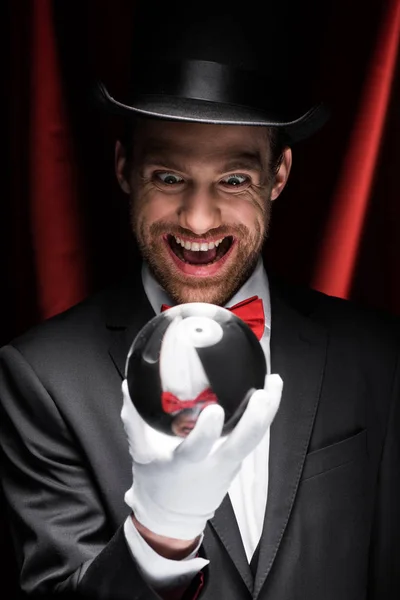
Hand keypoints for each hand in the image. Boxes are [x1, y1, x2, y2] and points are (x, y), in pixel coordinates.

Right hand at [121, 374, 282, 539]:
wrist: (172, 517)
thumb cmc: (156, 483)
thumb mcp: (140, 455)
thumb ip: (133, 422)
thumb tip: (127, 386)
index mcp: (186, 464)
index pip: (198, 448)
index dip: (207, 432)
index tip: (214, 410)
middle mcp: (214, 464)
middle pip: (243, 443)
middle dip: (256, 418)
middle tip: (263, 391)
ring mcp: (230, 464)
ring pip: (255, 438)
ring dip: (268, 411)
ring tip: (274, 382)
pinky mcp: (237, 460)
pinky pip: (254, 437)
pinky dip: (264, 415)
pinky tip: (270, 392)